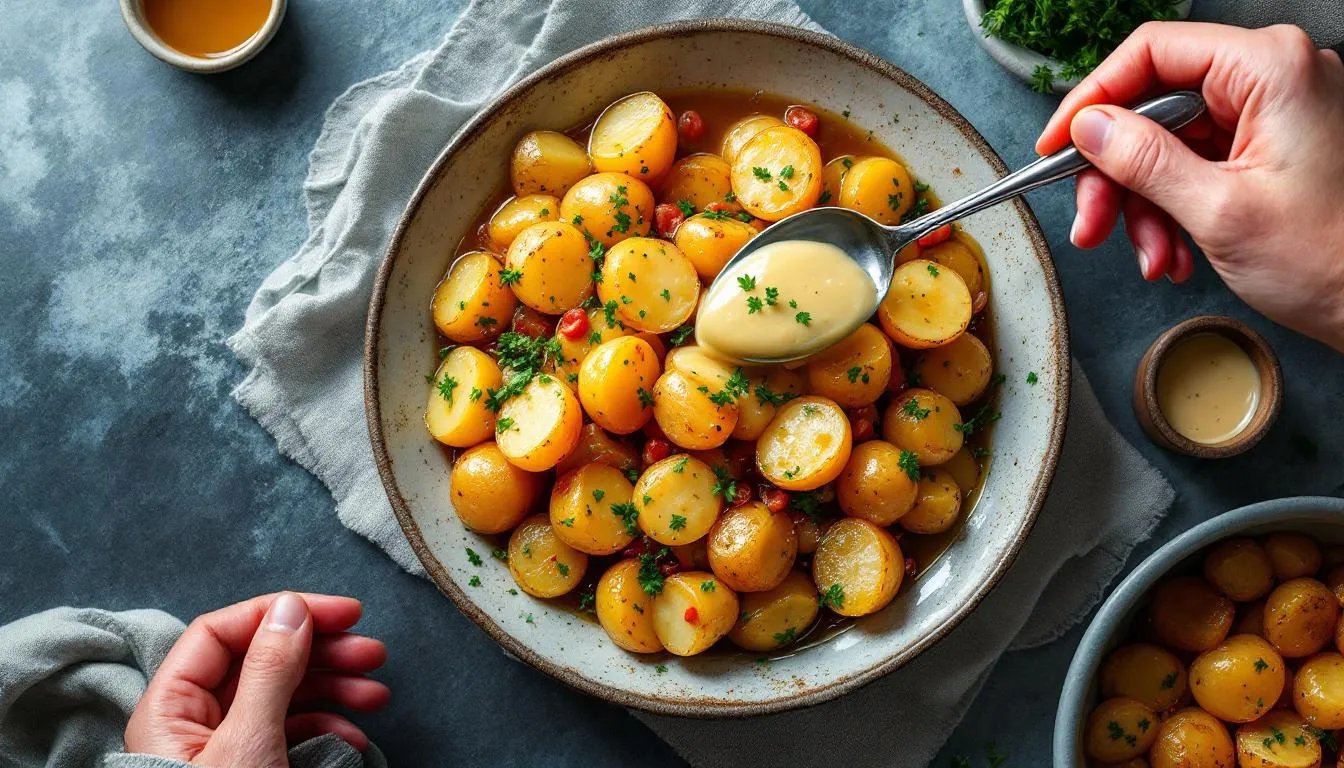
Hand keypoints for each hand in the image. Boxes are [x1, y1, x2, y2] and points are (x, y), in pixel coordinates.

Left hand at [125, 592, 388, 766]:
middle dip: (321, 651)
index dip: (282, 613)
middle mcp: (192, 722)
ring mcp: (222, 750)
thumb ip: (268, 672)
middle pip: (259, 661)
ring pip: (281, 696)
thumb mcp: (247, 744)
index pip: (223, 632)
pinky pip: (289, 734)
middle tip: (372, 650)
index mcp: (170, 707)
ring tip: (377, 691)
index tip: (341, 613)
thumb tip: (289, 609)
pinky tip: (353, 739)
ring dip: (333, 687)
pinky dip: (326, 730)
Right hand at [1037, 22, 1343, 350]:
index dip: (1092, 99)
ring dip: (1143, 205)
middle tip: (1091, 222)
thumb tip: (1089, 128)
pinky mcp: (1269, 147)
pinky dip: (1172, 210)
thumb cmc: (1330, 261)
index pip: (1152, 53)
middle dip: (1116, 174)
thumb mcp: (1216, 210)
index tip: (1056, 145)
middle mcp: (1274, 78)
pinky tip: (1173, 251)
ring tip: (1149, 254)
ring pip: (1167, 143)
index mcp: (1270, 69)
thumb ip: (1143, 161)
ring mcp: (1273, 114)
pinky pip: (1194, 165)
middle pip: (1153, 106)